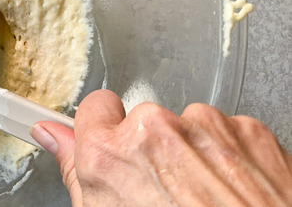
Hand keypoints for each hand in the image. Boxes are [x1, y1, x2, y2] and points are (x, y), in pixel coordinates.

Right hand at [31, 89, 291, 205]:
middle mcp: (156, 131)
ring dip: (194, 155)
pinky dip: (231, 159)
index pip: (95, 106)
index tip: (115, 146)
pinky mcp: (251, 132)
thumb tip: (51, 135)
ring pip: (189, 126)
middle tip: (166, 194)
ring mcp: (206, 128)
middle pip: (145, 121)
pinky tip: (230, 194)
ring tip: (204, 200)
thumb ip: (75, 170)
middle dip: (153, 150)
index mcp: (110, 154)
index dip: (105, 131)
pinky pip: (229, 133)